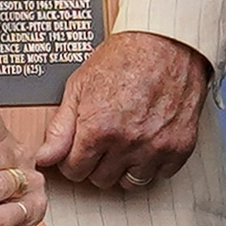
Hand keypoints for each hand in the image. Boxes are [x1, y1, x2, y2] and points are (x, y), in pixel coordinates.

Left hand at [34, 30, 207, 190]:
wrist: (167, 42)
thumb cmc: (124, 57)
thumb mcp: (80, 86)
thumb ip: (61, 127)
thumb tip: (45, 157)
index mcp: (99, 129)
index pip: (74, 171)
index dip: (73, 159)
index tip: (79, 148)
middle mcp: (127, 143)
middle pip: (100, 180)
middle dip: (96, 164)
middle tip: (103, 141)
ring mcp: (156, 147)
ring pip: (130, 183)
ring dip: (124, 167)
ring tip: (125, 143)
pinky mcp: (180, 147)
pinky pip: (160, 175)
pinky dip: (153, 163)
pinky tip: (147, 141)